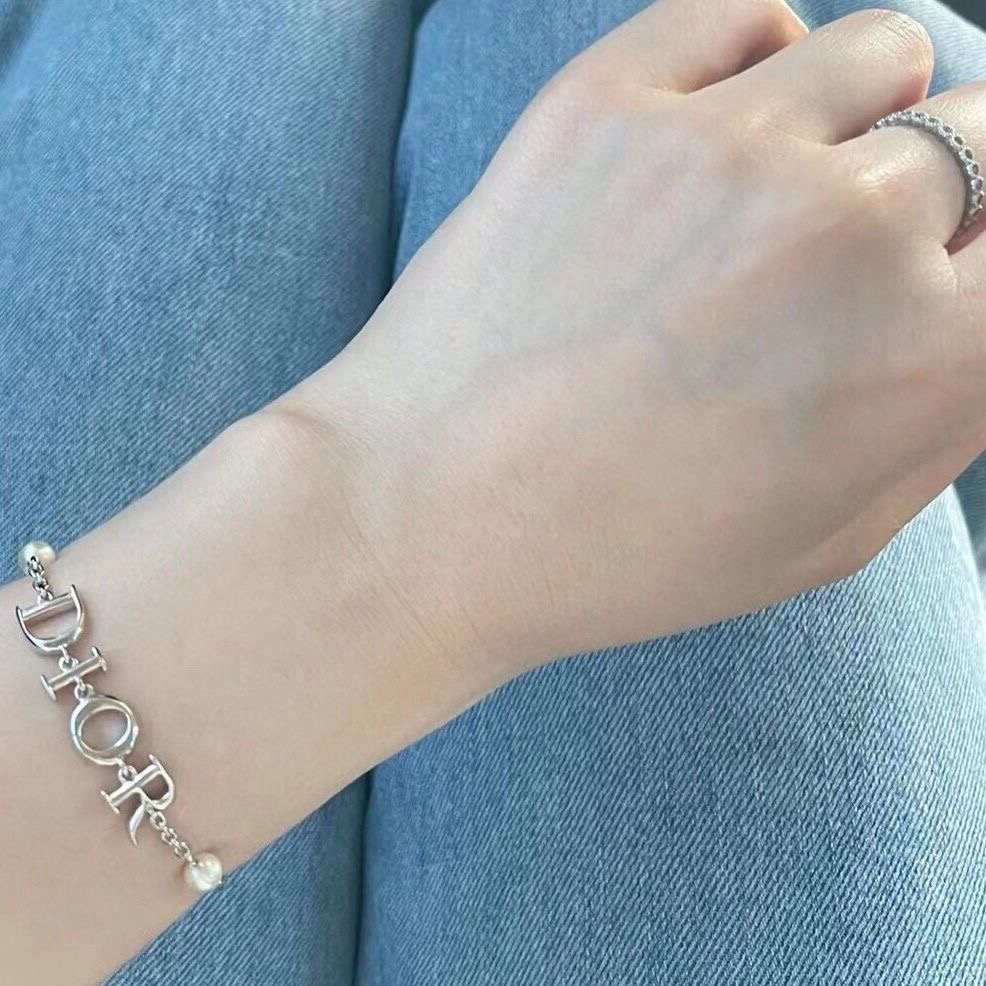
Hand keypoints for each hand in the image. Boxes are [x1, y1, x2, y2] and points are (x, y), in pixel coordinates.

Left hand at [290, 0, 985, 667]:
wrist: (426, 515)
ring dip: (857, 119)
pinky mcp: (606, 104)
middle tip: (845, 252)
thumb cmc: (618, 555)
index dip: (980, 261)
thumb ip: (940, 420)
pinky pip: (744, 17)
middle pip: (977, 136)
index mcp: (925, 363)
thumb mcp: (821, 540)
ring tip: (778, 194)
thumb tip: (973, 308)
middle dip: (935, 195)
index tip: (939, 274)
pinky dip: (755, 63)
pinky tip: (715, 134)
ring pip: (881, 53)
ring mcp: (722, 150)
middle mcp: (848, 234)